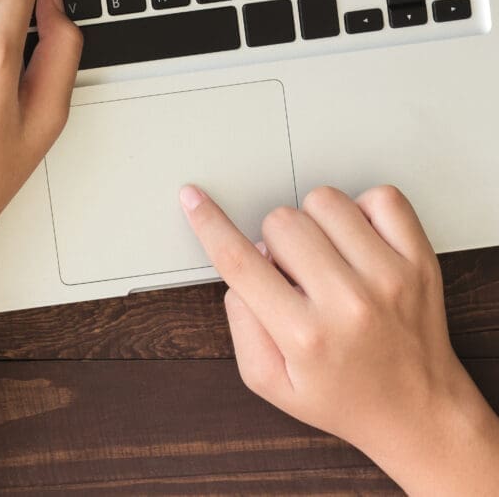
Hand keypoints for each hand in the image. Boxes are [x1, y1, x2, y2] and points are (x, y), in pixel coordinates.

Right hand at [182, 184, 498, 492]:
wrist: (419, 413)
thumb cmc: (342, 396)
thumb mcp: (268, 381)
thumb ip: (240, 323)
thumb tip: (241, 263)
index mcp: (304, 335)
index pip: (239, 261)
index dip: (208, 223)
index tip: (193, 199)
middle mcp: (348, 302)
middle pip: (281, 221)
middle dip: (275, 241)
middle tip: (294, 274)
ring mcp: (390, 277)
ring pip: (325, 201)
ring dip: (315, 222)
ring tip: (327, 258)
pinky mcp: (420, 261)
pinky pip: (383, 198)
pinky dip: (364, 211)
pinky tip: (358, 243)